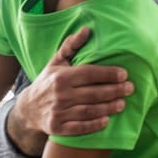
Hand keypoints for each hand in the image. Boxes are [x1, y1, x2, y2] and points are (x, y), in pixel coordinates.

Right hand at [13, 28, 132, 138]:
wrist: (28, 108)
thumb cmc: (48, 81)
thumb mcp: (57, 62)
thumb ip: (72, 46)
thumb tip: (87, 29)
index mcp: (61, 77)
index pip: (89, 74)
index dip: (108, 74)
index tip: (124, 74)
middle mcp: (59, 94)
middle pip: (93, 93)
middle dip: (114, 91)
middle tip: (130, 89)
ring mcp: (57, 112)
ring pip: (89, 110)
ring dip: (108, 108)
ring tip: (122, 104)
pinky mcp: (56, 128)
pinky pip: (79, 127)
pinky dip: (94, 125)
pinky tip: (106, 120)